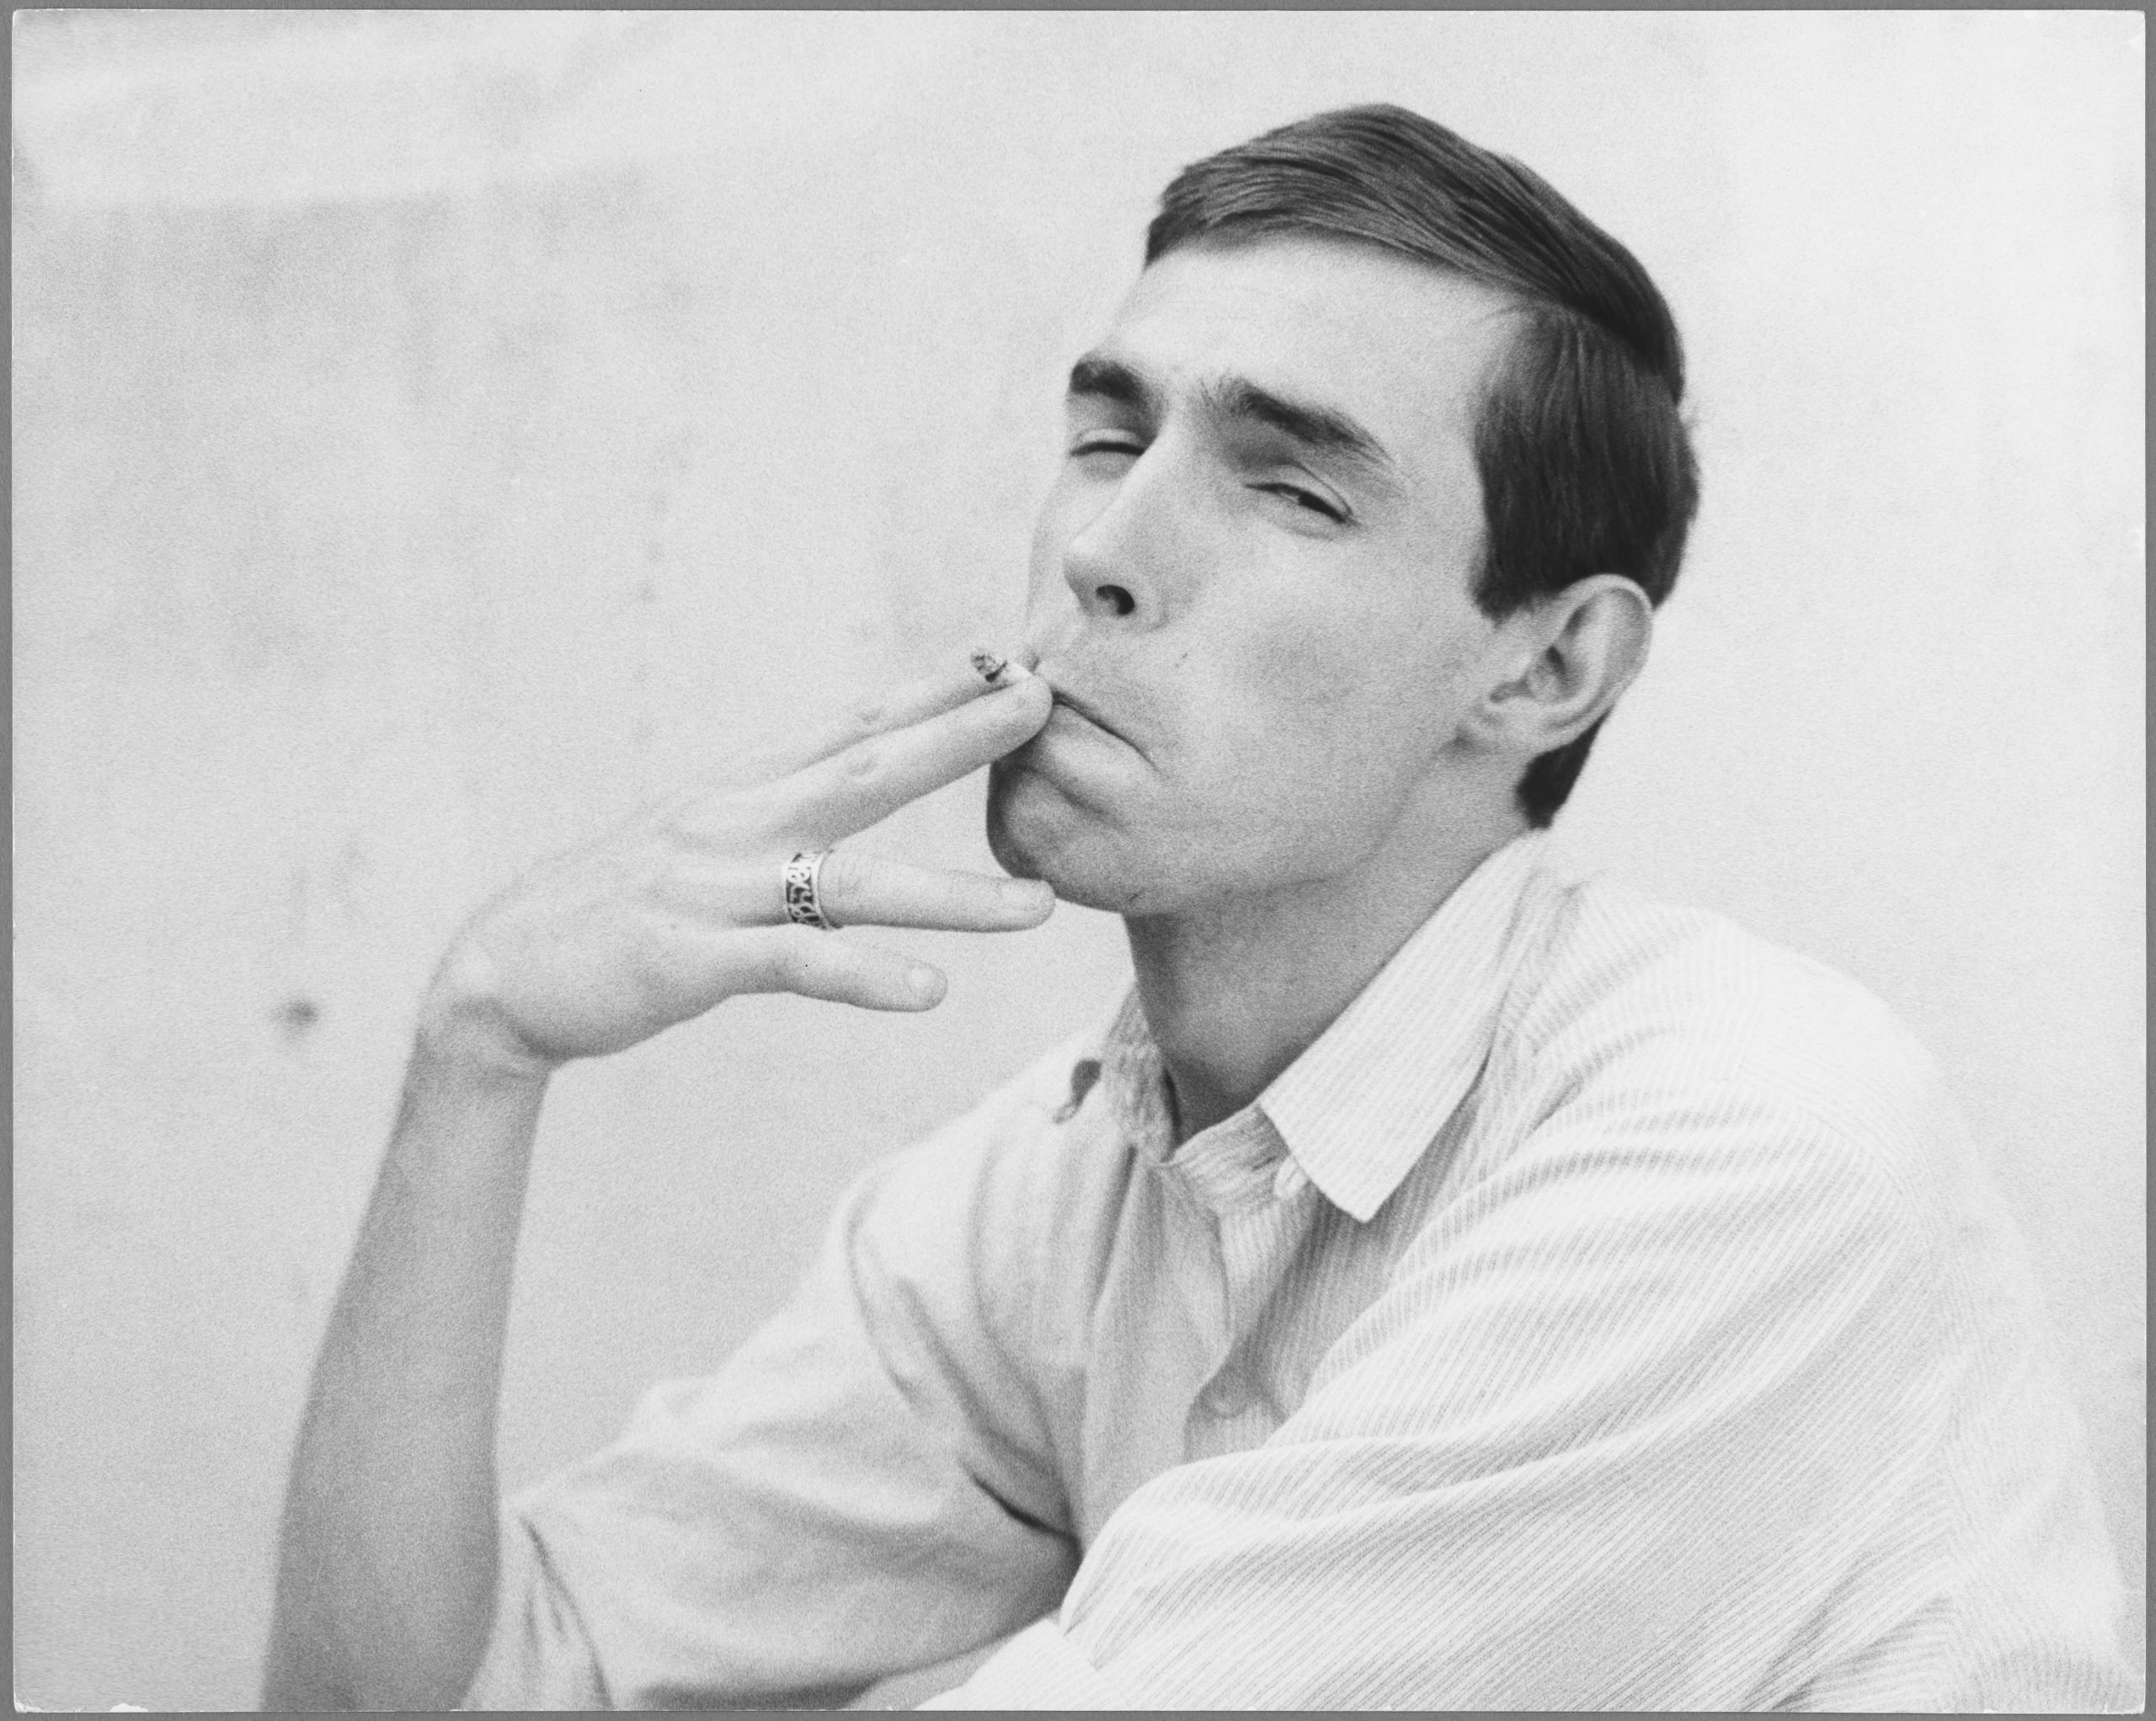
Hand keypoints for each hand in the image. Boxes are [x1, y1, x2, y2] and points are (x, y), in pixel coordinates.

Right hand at [418, 657, 1055, 1076]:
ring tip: (1038, 908)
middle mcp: (736, 823)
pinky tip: (930, 991)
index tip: (1007, 655)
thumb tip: (856, 777)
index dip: (931, 689)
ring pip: (854, 882)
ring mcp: (715, 890)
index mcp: (740, 788)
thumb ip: (778, 810)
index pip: (851, 724)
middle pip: (867, 769)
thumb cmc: (619, 907)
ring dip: (954, 896)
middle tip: (1043, 702)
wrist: (501, 972)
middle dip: (959, 735)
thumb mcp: (701, 839)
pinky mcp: (690, 959)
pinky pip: (794, 964)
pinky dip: (865, 976)